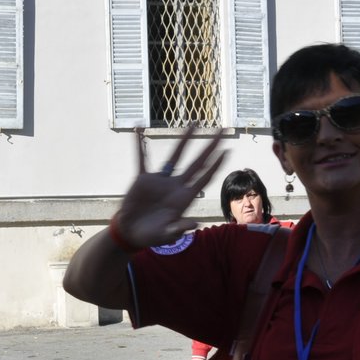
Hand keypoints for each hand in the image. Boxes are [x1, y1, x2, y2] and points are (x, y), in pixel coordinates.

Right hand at [110, 126, 228, 250]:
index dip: (216, 165)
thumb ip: (179, 228)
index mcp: (184, 198)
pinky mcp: (143, 180)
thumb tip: (195, 224)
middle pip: (198, 162)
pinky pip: (142, 159)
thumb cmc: (152, 236)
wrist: (133, 233)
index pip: (204, 178)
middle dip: (210, 147)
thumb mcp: (166, 235)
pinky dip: (139, 146)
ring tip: (195, 123)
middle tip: (222, 131)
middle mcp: (176, 186)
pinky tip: (138, 131)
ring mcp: (160, 181)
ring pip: (175, 156)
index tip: (227, 151)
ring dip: (185, 139)